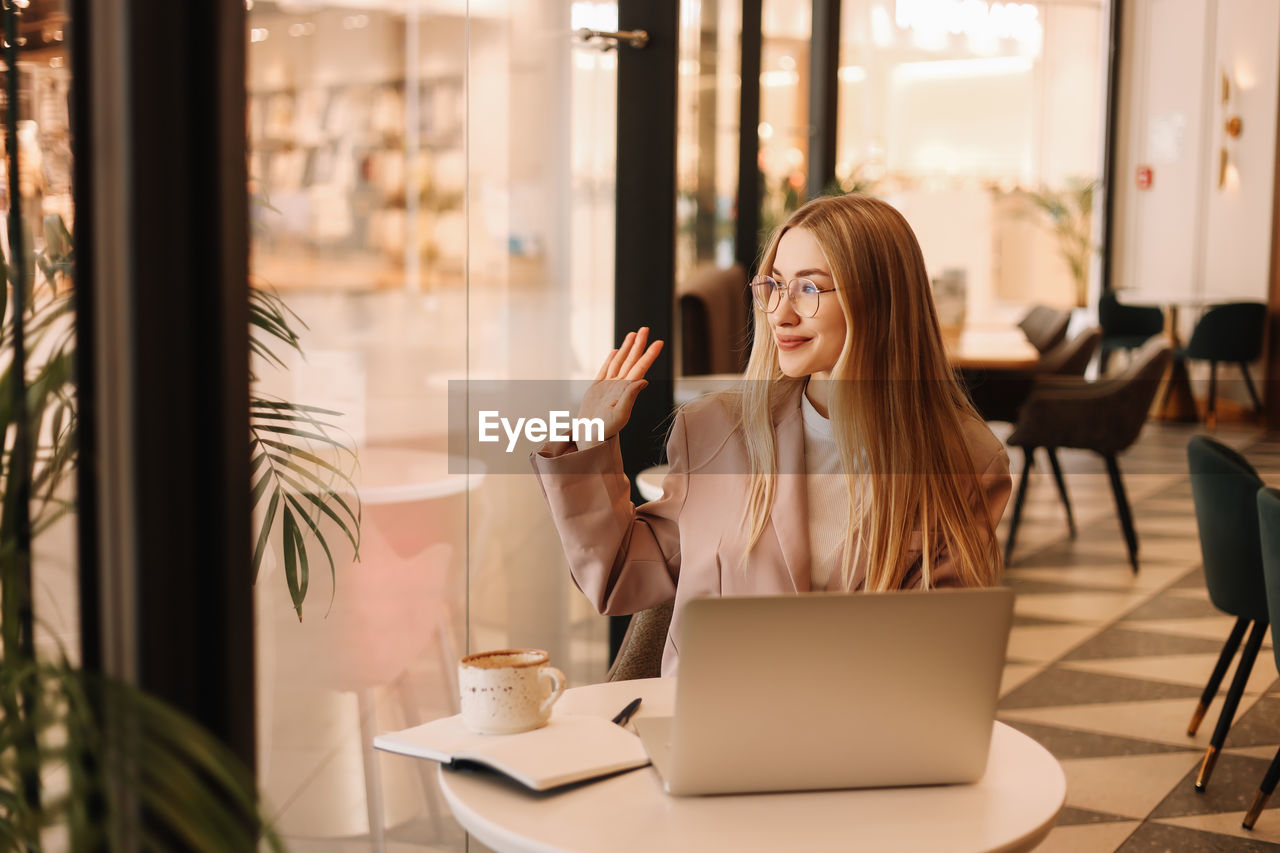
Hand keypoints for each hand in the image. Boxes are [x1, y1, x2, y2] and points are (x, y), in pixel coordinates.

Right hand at [576, 327, 663, 448]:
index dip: (649, 355)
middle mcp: (619, 385)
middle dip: (638, 344)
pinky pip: (605, 369)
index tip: (659, 342)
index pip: (640, 368)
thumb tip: (644, 381)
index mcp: (626, 390)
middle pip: (631, 360)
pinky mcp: (597, 388)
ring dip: (626, 348)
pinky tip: (615, 351)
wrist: (589, 436)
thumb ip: (630, 397)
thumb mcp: (620, 415)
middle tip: (645, 328)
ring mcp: (608, 386)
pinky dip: (611, 359)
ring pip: (619, 362)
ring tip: (632, 334)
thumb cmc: (605, 429)